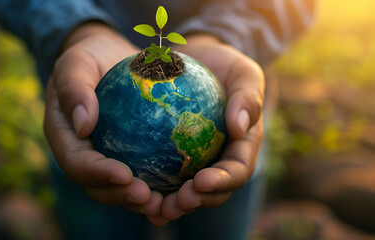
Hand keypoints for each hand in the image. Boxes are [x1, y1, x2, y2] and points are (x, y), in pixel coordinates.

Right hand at [43, 23, 163, 219]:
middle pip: (98, 185)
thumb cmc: (88, 57)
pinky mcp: (127, 154)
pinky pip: (142, 172)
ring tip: (167, 202)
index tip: (125, 175)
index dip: (98, 174)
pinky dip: (159, 184)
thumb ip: (74, 89)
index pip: (77, 163)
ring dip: (142, 200)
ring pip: (120, 187)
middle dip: (122, 196)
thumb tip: (82, 126)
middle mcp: (83, 153)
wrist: (107, 57)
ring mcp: (105, 156)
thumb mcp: (76, 62)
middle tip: (150, 197)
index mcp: (64, 137)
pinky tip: (183, 185)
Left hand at [154, 34, 264, 220]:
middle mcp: (220, 160)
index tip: (201, 181)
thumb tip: (238, 127)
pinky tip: (130, 187)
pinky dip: (151, 185)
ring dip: (172, 203)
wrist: (198, 60)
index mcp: (242, 147)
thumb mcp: (243, 73)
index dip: (222, 182)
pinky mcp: (174, 156)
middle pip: (212, 191)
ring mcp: (197, 161)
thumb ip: (247, 97)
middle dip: (196, 202)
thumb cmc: (225, 66)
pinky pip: (162, 174)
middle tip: (174, 203)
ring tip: (153, 206)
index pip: (237, 171)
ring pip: (186, 191)